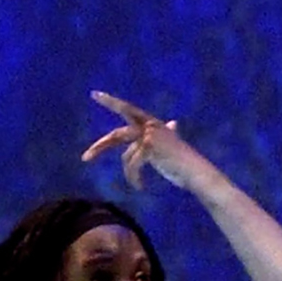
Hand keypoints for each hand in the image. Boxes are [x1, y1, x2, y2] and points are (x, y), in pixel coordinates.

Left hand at [81, 91, 213, 190]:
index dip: (111, 102)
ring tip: (137, 185)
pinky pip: (132, 166)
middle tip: (85, 158)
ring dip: (129, 173)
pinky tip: (141, 186)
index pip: (127, 109)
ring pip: (126, 157)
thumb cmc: (184, 161)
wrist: (196, 172)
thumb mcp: (172, 144)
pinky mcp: (150, 147)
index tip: (95, 94)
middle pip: (117, 135)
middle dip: (100, 146)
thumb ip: (168, 133)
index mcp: (152, 123)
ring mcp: (149, 135)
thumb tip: (174, 123)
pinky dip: (135, 178)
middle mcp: (150, 125)